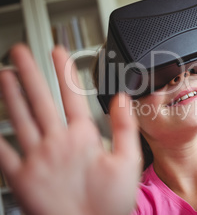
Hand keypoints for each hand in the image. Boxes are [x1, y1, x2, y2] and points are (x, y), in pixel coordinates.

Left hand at [0, 45, 141, 214]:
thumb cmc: (109, 202)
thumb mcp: (130, 162)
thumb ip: (126, 127)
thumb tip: (122, 100)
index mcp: (83, 137)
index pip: (72, 95)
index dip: (65, 70)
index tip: (58, 51)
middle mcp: (56, 143)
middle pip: (40, 100)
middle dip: (29, 72)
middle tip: (19, 52)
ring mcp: (36, 159)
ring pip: (20, 119)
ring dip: (10, 95)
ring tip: (4, 75)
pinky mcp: (20, 178)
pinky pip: (3, 153)